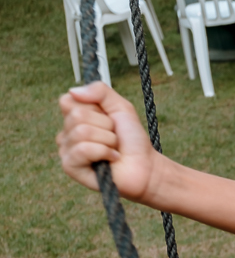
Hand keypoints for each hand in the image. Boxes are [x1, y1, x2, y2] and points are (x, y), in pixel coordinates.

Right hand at [58, 82, 157, 202]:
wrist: (146, 166)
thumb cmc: (132, 139)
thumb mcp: (121, 107)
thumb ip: (100, 91)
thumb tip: (73, 91)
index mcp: (74, 117)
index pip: (67, 100)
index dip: (94, 107)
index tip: (108, 118)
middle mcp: (66, 133)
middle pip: (78, 115)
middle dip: (106, 125)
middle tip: (115, 137)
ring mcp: (67, 150)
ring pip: (82, 132)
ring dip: (108, 139)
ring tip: (114, 148)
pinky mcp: (70, 166)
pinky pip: (83, 149)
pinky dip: (105, 152)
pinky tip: (111, 158)